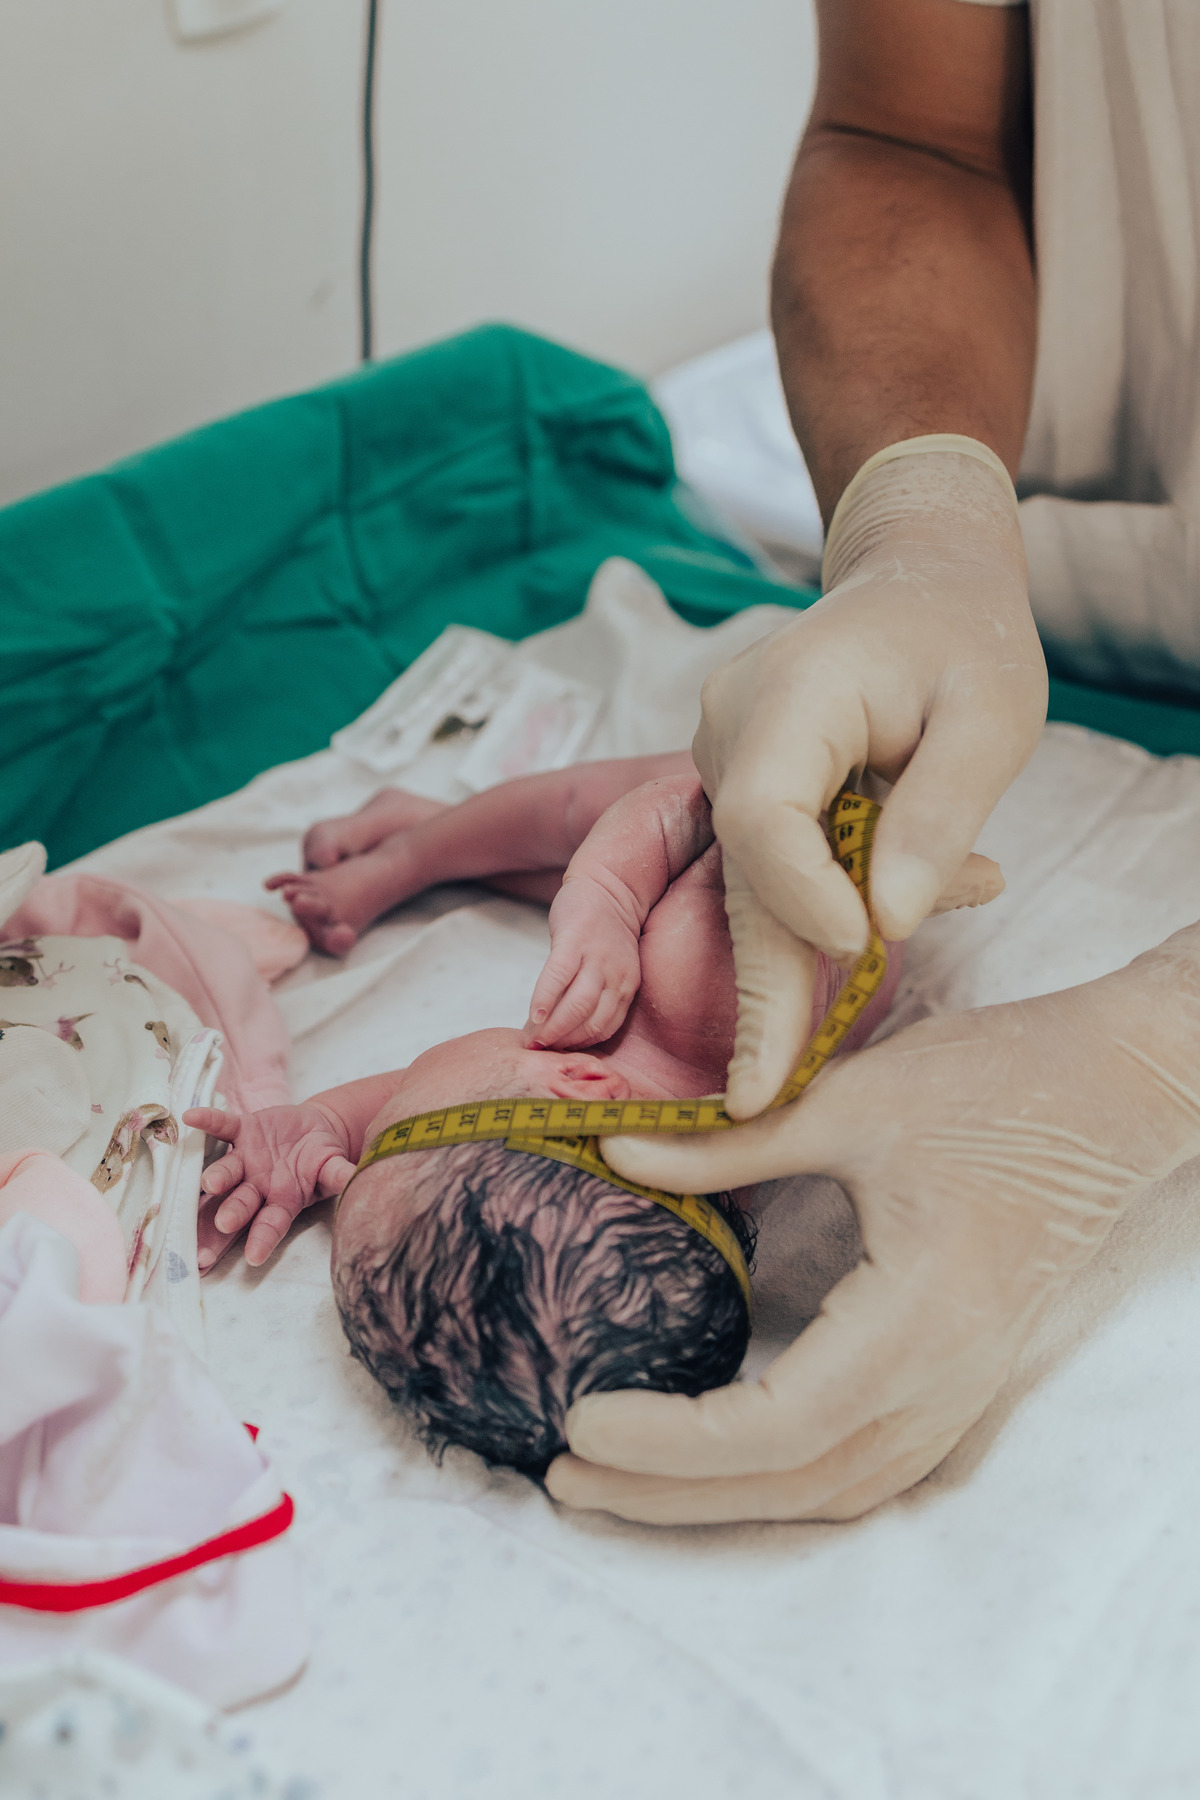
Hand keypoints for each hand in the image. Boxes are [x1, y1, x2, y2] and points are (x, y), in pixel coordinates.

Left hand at [184, 1102, 356, 1268]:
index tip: (254, 1258)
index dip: (263, 1239)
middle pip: (242, 1203)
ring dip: (218, 1175)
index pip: (270, 1224)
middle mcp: (257, 1185)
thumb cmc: (324, 1159)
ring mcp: (246, 1159)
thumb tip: (357, 1185)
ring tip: (210, 1181)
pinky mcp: (242, 1131)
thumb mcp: (334, 1170)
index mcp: (282, 1200)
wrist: (315, 1130)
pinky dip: (208, 1122)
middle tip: (224, 1223)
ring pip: (228, 1169)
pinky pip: (223, 1126)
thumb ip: (340, 1178)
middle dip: (233, 1213)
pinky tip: (191, 1118)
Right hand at [523, 875, 641, 1048]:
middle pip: (592, 1022)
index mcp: (626, 985)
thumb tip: (553, 1025)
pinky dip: (545, 1000)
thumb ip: (593, 993)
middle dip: (564, 1043)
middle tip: (541, 1052)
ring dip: (554, 1028)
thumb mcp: (613, 966)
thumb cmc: (602, 931)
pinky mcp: (574, 940)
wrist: (609, 885)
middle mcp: (616, 975)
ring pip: (577, 1005)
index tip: (557, 1054)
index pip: (605, 1028)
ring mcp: (596, 957)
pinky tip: (533, 1015)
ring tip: (534, 1040)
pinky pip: (558, 977)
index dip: (580, 1046)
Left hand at [544, 925, 1199, 1523]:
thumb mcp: (856, 1100)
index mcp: (919, 1318)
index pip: (779, 1424)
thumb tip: (616, 1153)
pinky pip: (865, 1470)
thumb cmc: (999, 1086)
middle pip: (794, 1483)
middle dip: (670, 1494)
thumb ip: (731, 1143)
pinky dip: (784, 1486)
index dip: (672, 1440)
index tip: (581, 1418)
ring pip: (830, 1492)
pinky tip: (723, 1468)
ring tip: (620, 1484)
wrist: (1116, 1093)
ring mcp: (961, 1390)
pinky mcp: (962, 1377)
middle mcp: (944, 1380)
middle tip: (564, 1480)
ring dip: (722, 1502)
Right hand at [698, 441, 1045, 1115]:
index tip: (863, 944)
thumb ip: (938, 816)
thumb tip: (887, 924)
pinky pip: (771, 873)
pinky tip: (880, 940)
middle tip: (756, 1097)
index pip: (763, 815)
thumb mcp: (991, 717)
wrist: (919, 584)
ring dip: (792, 968)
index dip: (803, 893)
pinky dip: (818, 921)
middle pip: (739, 874)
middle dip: (758, 988)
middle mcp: (731, 734)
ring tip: (780, 1080)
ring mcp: (727, 764)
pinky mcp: (744, 793)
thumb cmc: (963, 639)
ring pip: (750, 887)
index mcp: (786, 697)